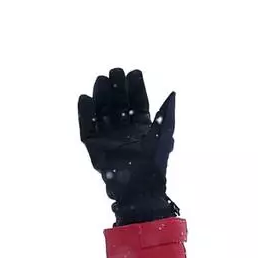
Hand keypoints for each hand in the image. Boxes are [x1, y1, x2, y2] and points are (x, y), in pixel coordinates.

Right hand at [78, 68, 179, 225]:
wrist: (139, 186)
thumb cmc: (154, 162)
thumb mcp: (163, 134)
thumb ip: (167, 114)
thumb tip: (173, 93)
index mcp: (142, 128)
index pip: (138, 103)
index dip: (136, 88)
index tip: (134, 72)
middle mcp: (124, 131)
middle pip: (119, 104)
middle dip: (117, 88)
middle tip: (115, 71)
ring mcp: (107, 137)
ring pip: (102, 111)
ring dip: (101, 95)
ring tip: (101, 79)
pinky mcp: (93, 145)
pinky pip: (86, 126)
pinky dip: (84, 113)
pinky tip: (85, 98)